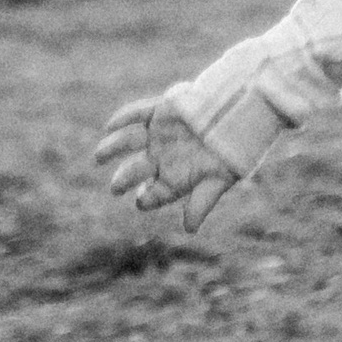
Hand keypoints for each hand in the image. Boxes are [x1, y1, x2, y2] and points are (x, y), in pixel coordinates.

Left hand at [93, 92, 241, 232]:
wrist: (243, 113)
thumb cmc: (233, 151)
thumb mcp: (219, 180)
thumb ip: (201, 203)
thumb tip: (190, 231)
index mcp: (177, 177)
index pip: (154, 194)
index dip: (146, 198)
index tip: (140, 199)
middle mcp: (164, 157)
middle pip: (136, 171)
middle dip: (124, 179)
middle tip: (116, 187)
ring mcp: (160, 134)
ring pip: (128, 142)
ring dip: (112, 148)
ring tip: (98, 157)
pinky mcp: (161, 111)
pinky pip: (136, 114)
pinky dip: (122, 118)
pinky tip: (109, 126)